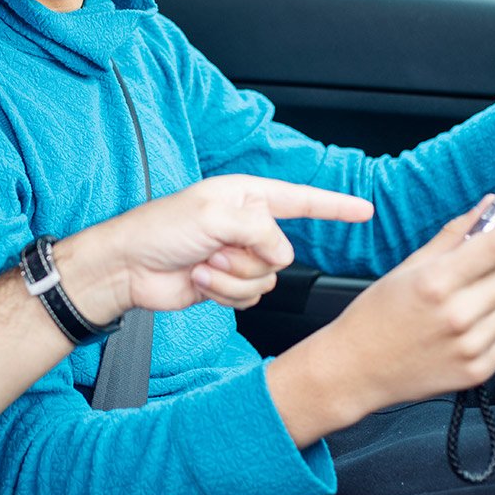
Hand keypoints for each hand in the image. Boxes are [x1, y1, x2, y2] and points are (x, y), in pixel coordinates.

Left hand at [56, 176, 371, 322]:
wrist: (129, 268)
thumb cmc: (160, 229)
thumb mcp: (215, 215)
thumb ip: (260, 230)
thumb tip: (281, 255)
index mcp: (248, 197)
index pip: (303, 200)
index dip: (336, 205)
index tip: (365, 209)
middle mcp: (247, 226)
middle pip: (283, 252)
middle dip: (248, 257)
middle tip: (216, 248)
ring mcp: (237, 257)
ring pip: (267, 279)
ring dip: (231, 278)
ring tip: (203, 265)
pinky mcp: (227, 284)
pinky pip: (250, 297)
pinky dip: (224, 293)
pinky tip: (199, 281)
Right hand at [266, 194, 494, 445]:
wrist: (356, 368)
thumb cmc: (376, 314)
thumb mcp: (408, 267)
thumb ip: (453, 236)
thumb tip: (488, 207)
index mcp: (436, 283)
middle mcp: (458, 315)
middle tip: (490, 259)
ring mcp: (472, 346)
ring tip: (475, 295)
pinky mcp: (479, 370)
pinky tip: (469, 324)